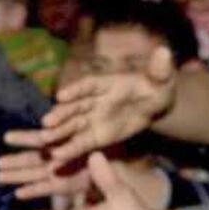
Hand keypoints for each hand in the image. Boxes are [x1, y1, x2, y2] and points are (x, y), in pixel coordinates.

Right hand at [4, 47, 175, 165]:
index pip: (88, 85)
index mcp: (106, 83)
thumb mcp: (162, 79)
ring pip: (73, 125)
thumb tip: (164, 52)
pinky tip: (58, 157)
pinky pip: (81, 143)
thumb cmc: (156, 89)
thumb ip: (160, 69)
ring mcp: (93, 118)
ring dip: (59, 132)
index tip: (61, 96)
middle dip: (61, 114)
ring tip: (45, 140)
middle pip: (75, 107)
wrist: (154, 107)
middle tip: (46, 123)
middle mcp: (94, 100)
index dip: (75, 90)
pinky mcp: (96, 136)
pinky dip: (70, 149)